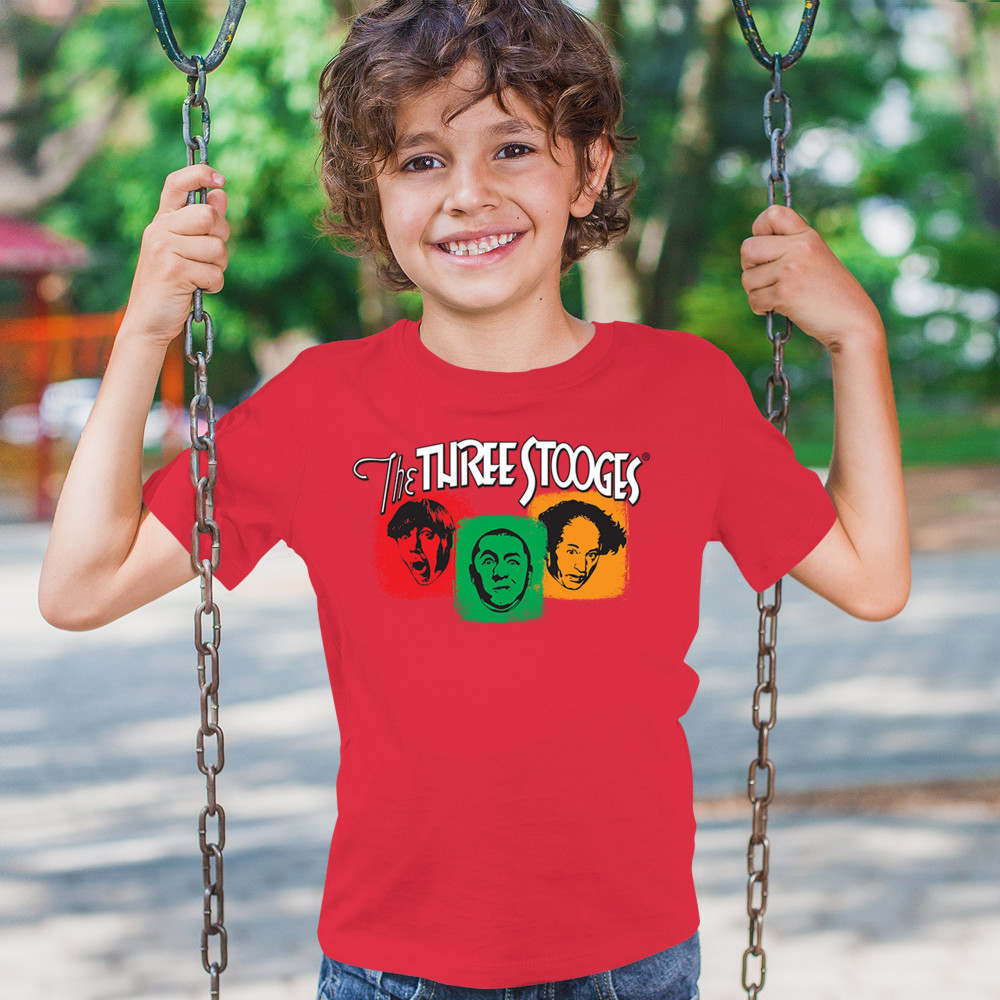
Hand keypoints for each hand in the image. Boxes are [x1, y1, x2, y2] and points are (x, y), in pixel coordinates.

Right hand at [121, 164, 229, 346]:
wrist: (147, 322)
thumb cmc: (170, 286)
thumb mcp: (184, 250)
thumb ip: (202, 225)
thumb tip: (220, 193)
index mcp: (161, 221)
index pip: (176, 183)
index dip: (199, 174)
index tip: (220, 179)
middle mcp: (159, 230)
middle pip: (209, 215)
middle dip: (221, 237)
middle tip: (210, 257)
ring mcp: (164, 249)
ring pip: (217, 246)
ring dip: (218, 267)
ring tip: (199, 277)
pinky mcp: (174, 270)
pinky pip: (215, 272)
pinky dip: (214, 285)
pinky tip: (197, 290)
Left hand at [740, 205, 881, 349]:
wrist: (852, 321)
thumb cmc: (830, 293)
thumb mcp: (815, 258)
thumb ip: (788, 248)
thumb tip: (750, 248)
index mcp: (807, 235)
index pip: (772, 214)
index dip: (759, 228)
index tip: (765, 246)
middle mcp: (799, 247)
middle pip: (747, 247)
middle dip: (750, 267)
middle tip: (766, 278)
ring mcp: (791, 269)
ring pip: (747, 277)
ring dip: (756, 291)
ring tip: (778, 296)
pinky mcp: (785, 293)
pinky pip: (754, 299)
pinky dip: (760, 308)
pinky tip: (777, 308)